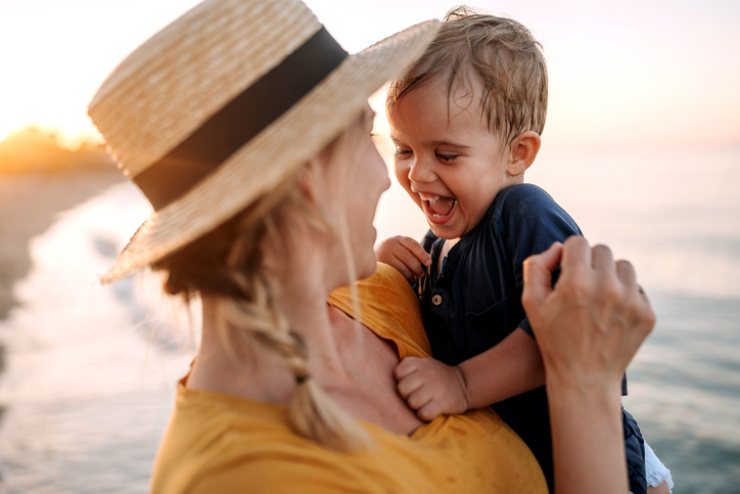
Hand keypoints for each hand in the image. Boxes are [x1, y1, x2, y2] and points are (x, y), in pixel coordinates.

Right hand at [375, 236, 431, 281]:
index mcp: (398, 239)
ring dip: (411, 275)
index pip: (413, 245)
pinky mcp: (380, 267)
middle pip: (408, 258)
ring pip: (402, 268)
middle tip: (421, 274)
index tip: (429, 263)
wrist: (368, 255)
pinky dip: (403, 279)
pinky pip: (395, 275)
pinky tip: (405, 280)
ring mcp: (383, 256)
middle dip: (417, 268)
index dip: (422, 254)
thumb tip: (428, 260)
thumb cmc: (393, 253)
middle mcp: (389, 245)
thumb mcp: (402, 248)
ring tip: (413, 278)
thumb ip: (415, 252)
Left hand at [394, 356, 469, 420]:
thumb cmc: (436, 377)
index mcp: (420, 363)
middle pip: (402, 389)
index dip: (401, 381)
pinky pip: (423, 413)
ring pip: (412, 402)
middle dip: (406, 396)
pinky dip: (424, 415)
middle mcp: (427, 373)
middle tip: (415, 396)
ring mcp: (435, 388)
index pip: (398, 373)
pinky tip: (430, 410)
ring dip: (415, 407)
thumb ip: (406, 368)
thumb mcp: (423, 364)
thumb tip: (384, 382)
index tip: (410, 384)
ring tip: (423, 403)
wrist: (464, 384)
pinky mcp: (443, 403)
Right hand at [521, 237, 654, 387]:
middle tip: (582, 283)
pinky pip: (637, 288)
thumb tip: (558, 248)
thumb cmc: (553, 339)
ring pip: (623, 266)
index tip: (567, 269)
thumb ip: (536, 266)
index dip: (569, 254)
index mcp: (577, 283)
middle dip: (590, 262)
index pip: (578, 242)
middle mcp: (607, 288)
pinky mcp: (646, 314)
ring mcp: (631, 302)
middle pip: (602, 250)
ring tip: (598, 295)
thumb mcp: (531, 303)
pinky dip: (625, 296)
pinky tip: (611, 313)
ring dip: (611, 275)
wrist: (584, 379)